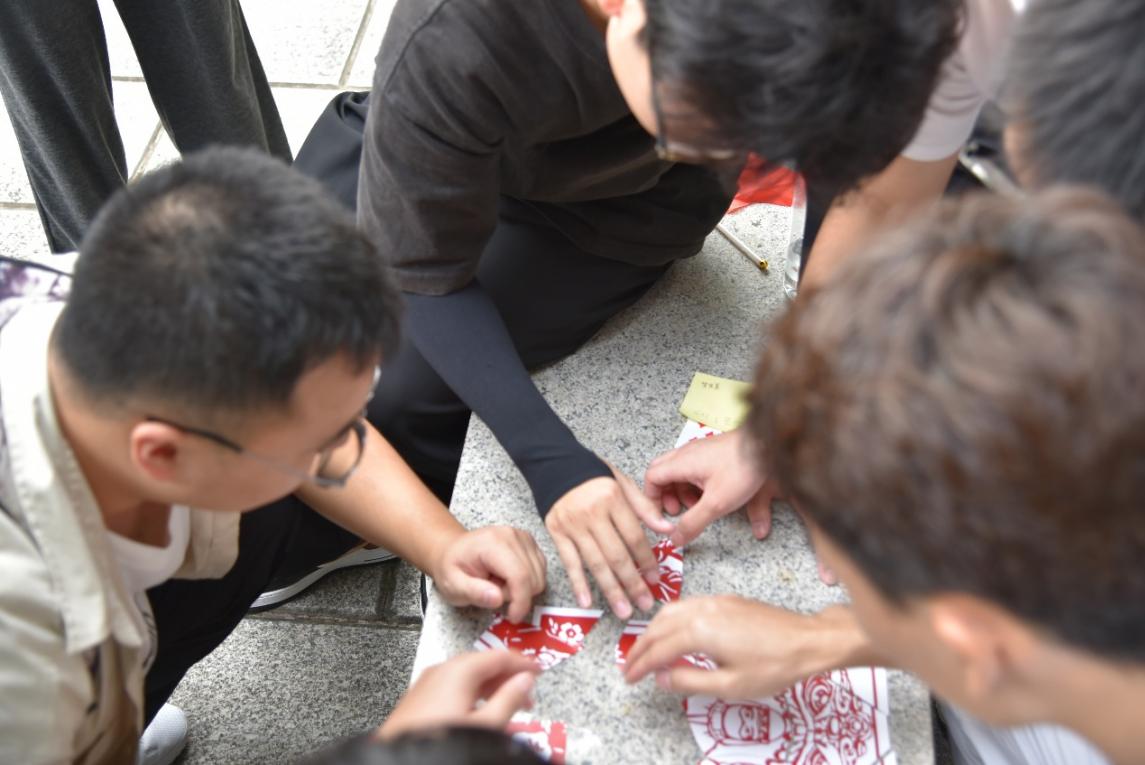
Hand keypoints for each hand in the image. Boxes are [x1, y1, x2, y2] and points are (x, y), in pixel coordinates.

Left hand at [377, 651, 538, 739]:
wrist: (400, 763)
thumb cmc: (444, 744)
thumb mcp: (486, 725)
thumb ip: (509, 700)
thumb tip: (525, 680)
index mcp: (459, 671)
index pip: (499, 656)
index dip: (522, 662)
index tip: (539, 671)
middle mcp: (441, 670)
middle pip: (481, 664)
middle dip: (506, 677)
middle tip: (527, 695)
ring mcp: (426, 684)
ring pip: (465, 676)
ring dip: (489, 687)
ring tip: (505, 707)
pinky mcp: (417, 699)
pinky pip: (450, 687)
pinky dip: (470, 693)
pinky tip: (478, 712)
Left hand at [433, 526, 546, 622]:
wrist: (453, 550)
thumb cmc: (452, 567)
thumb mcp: (453, 585)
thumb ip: (473, 592)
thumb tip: (498, 599)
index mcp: (492, 543)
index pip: (519, 575)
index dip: (521, 601)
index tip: (513, 617)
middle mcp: (512, 535)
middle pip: (533, 577)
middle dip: (516, 595)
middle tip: (493, 593)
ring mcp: (523, 537)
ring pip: (539, 576)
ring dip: (522, 589)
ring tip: (498, 584)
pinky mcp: (530, 543)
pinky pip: (540, 570)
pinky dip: (527, 581)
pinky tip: (507, 578)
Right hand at [545, 466, 673, 618]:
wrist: (554, 464)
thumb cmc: (592, 473)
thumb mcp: (622, 481)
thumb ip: (644, 507)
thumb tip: (667, 530)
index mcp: (612, 499)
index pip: (634, 537)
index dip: (647, 560)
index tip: (656, 579)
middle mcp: (592, 514)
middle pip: (616, 555)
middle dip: (633, 583)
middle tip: (645, 604)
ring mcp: (573, 526)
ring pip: (595, 563)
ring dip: (611, 590)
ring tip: (624, 610)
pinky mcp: (556, 533)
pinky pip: (569, 562)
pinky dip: (578, 583)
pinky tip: (588, 601)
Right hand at [623, 596, 868, 698]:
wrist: (807, 641)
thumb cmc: (773, 666)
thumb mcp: (730, 685)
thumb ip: (689, 681)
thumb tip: (660, 677)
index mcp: (700, 631)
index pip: (659, 649)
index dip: (641, 665)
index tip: (629, 678)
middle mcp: (703, 609)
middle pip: (660, 626)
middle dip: (640, 647)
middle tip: (629, 666)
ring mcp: (715, 601)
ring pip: (671, 611)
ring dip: (653, 630)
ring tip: (646, 650)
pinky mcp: (727, 600)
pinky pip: (687, 605)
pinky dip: (671, 619)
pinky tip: (673, 632)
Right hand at [644, 429, 776, 546]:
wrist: (767, 444)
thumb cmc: (743, 468)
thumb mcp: (717, 503)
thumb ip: (693, 522)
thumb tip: (675, 539)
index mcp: (682, 462)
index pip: (651, 478)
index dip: (652, 499)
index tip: (663, 515)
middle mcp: (687, 453)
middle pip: (662, 473)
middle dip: (664, 495)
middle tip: (676, 510)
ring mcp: (700, 451)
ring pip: (677, 471)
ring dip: (680, 490)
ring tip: (695, 506)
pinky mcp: (712, 452)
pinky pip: (692, 467)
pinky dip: (693, 483)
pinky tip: (710, 495)